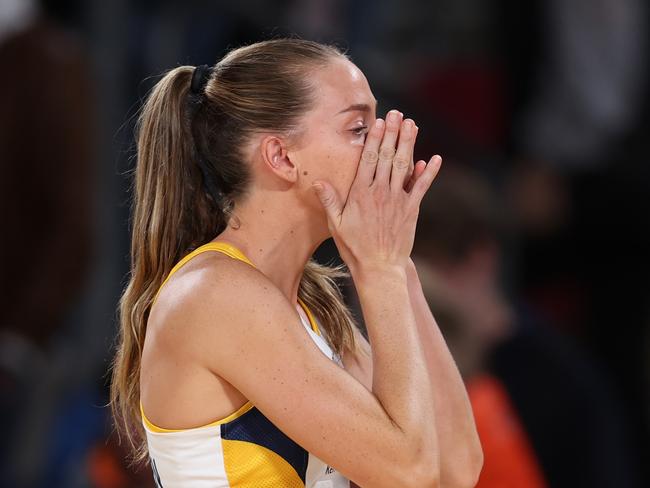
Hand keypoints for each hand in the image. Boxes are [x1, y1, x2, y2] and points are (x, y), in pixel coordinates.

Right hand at [312, 109, 441, 276]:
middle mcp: (380, 192)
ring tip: (412, 125)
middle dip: (392, 133)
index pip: (368, 159)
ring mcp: (398, 200)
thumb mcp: (336, 224)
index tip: (378, 122)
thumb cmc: (354, 247)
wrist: (379, 268)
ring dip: (409, 144)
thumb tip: (318, 182)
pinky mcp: (412, 210)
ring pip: (404, 166)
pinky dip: (429, 172)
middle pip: (387, 156)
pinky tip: (434, 158)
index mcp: (361, 193)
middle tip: (397, 114)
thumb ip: (329, 201)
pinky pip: (422, 187)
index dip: (374, 139)